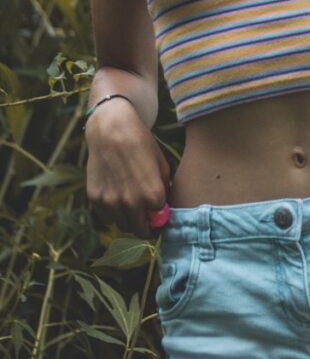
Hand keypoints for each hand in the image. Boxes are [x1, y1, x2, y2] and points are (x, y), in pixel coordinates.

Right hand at [85, 98, 171, 238]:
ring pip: (122, 226)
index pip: (159, 220)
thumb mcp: (161, 163)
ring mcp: (111, 203)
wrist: (112, 128)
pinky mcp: (95, 199)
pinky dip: (112, 212)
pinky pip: (106, 217)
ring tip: (130, 204)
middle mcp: (131, 204)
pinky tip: (115, 196)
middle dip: (144, 224)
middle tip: (144, 215)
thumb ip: (164, 189)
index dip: (159, 215)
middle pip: (139, 230)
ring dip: (128, 220)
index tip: (157, 211)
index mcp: (153, 196)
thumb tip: (164, 207)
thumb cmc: (141, 143)